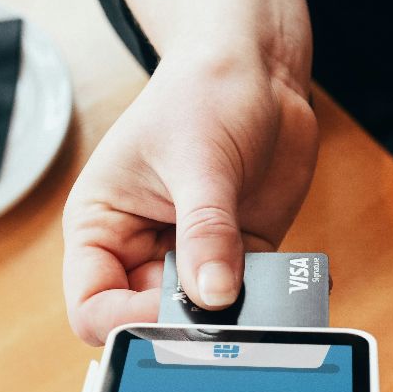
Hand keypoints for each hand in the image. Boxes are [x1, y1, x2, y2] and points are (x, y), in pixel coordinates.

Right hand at [62, 0, 316, 344]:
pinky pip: (252, 298)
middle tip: (231, 316)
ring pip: (205, 317)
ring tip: (269, 296)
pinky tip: (299, 284)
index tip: (175, 313)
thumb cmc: (204, 91)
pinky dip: (274, 300)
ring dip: (237, 316)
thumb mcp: (199, 160)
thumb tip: (214, 298)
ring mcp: (192, 255)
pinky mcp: (239, 254)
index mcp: (101, 227)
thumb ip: (206, 232)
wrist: (257, 66)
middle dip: (190, 325)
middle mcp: (140, 249)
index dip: (127, 323)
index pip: (93, 307)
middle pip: (150, 321)